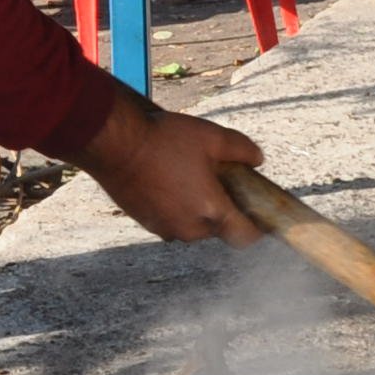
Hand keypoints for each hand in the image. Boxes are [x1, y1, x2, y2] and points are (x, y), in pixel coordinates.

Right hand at [65, 89, 265, 244]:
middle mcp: (189, 228)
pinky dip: (176, 207)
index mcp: (211, 212)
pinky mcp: (145, 222)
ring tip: (191, 177)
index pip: (245, 237)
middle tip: (221, 182)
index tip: (259, 214)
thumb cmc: (164, 140)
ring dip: (197, 209)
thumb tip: (258, 160)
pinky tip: (169, 180)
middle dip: (223, 210)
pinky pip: (171, 220)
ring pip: (192, 225)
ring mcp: (164, 228)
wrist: (114, 145)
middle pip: (218, 229)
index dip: (257, 228)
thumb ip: (242, 150)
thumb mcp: (212, 137)